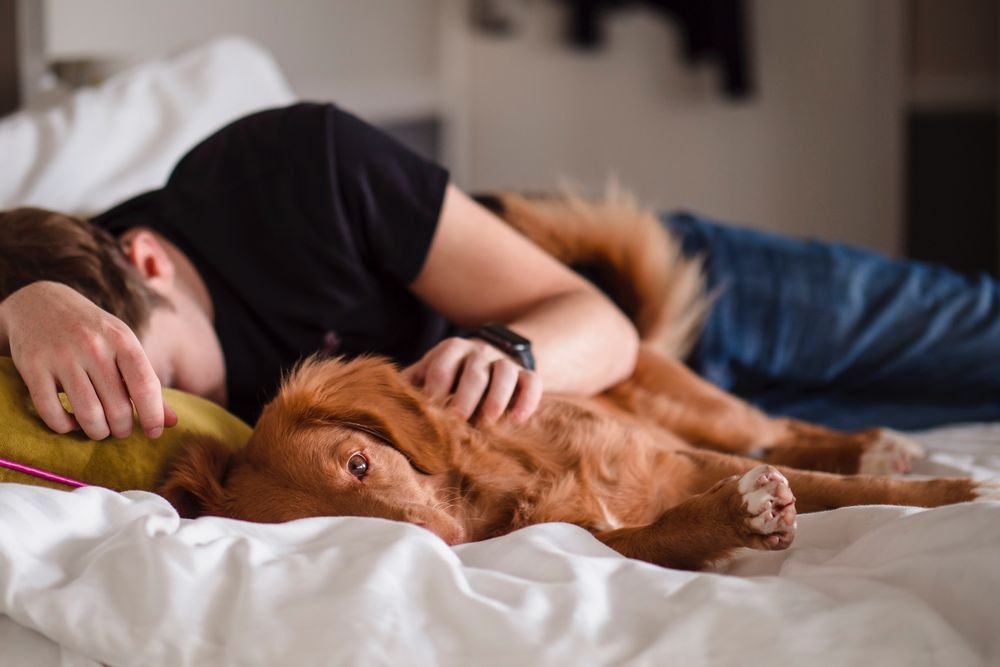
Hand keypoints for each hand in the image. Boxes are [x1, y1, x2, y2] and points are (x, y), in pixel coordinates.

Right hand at [0, 281, 176, 439]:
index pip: (145, 385)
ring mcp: (61, 356)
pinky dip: (64, 426)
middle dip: (122, 429)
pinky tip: (71, 422)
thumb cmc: (93, 332)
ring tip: (100, 430)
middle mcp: (93, 346)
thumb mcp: (124, 347)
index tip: (154, 433)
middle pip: (117, 407)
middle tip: (121, 430)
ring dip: (97, 432)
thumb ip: (146, 383)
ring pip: (87, 414)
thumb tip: (172, 423)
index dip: (153, 416)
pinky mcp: (33, 367)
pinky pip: (52, 412)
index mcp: (122, 340)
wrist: (41, 301)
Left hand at [401, 336, 541, 425]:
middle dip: (466, 396)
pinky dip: (527, 400)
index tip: (431, 411)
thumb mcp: (427, 372)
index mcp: (450, 349)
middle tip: (458, 421)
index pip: (442, 365)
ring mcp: (504, 362)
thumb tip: (382, 405)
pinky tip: (517, 420)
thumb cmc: (449, 375)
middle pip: (475, 371)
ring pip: (506, 373)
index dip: (437, 388)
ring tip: (487, 422)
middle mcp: (479, 352)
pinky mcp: (526, 374)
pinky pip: (532, 382)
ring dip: (497, 398)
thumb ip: (409, 384)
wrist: (489, 358)